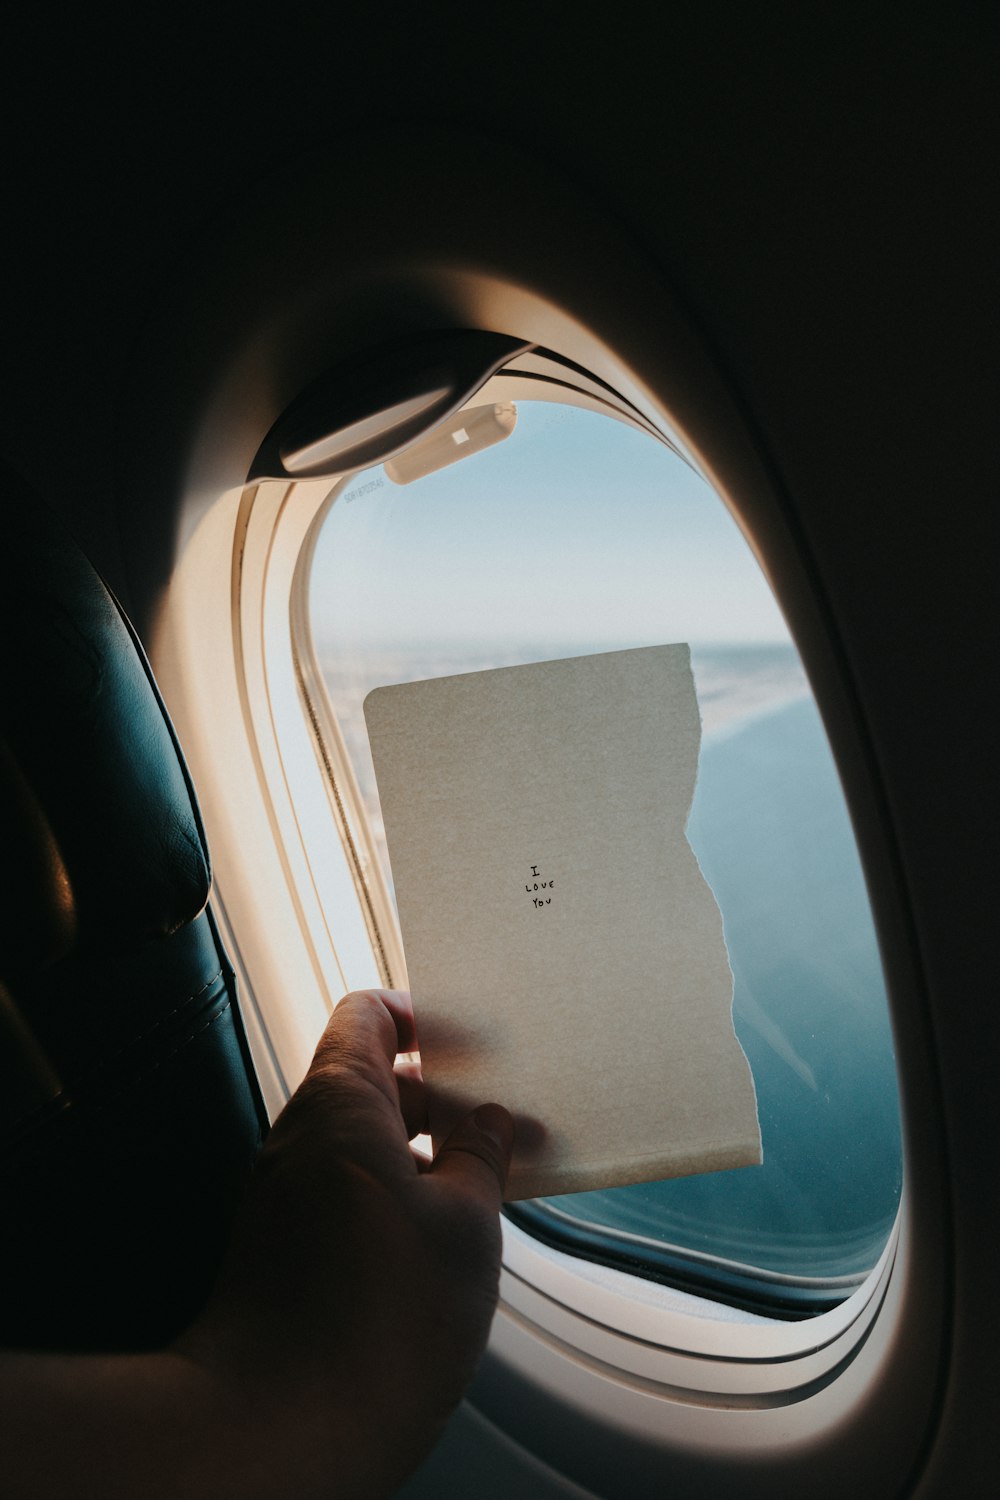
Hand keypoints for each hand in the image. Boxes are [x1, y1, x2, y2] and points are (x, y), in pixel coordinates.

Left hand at [177, 989, 513, 1497]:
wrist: (275, 1432)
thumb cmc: (372, 1324)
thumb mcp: (464, 1225)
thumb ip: (481, 1159)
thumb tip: (490, 1124)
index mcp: (338, 1105)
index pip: (366, 1015)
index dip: (420, 1016)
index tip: (471, 1041)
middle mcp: (299, 1140)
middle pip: (370, 1082)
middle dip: (440, 1099)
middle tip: (504, 1124)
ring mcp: (285, 1197)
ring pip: (362, 1145)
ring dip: (424, 1155)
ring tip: (489, 1185)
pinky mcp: (283, 1251)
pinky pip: (345, 1194)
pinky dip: (395, 1199)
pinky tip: (444, 1238)